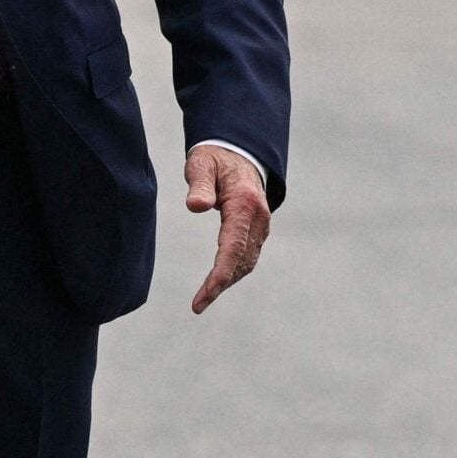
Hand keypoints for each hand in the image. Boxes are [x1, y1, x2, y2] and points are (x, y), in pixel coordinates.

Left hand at [186, 144, 271, 313]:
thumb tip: (195, 207)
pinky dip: (233, 272)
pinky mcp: (257, 230)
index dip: (220, 275)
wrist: (237, 153)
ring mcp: (261, 225)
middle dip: (221, 285)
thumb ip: (199, 184)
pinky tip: (217, 283)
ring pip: (247, 262)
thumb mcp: (201, 164)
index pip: (233, 247)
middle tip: (198, 305)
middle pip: (241, 260)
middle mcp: (259, 218)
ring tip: (204, 299)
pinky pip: (247, 256)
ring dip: (227, 281)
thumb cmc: (214, 158)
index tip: (204, 295)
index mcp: (245, 204)